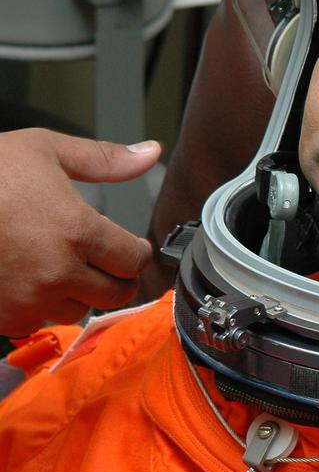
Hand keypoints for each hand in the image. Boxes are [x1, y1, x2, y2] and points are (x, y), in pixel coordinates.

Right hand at [0, 128, 160, 336]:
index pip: (133, 260)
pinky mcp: (2, 317)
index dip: (135, 252)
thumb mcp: (44, 150)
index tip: (128, 247)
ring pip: (78, 311)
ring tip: (60, 266)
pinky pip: (37, 322)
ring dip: (77, 294)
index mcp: (76, 230)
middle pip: (114, 293)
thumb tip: (150, 153)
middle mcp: (57, 271)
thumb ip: (103, 159)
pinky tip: (27, 279)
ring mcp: (28, 299)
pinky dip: (38, 306)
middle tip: (103, 262)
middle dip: (114, 277)